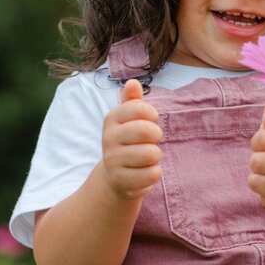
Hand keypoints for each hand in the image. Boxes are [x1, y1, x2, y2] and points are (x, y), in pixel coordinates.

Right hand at [101, 78, 162, 201]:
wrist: (115, 176)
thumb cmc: (128, 142)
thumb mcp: (129, 120)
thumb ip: (133, 101)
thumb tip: (133, 82)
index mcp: (112, 119)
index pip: (141, 108)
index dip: (152, 115)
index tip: (149, 121)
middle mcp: (108, 139)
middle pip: (148, 131)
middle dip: (156, 136)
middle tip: (150, 141)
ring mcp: (113, 161)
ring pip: (152, 153)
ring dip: (155, 156)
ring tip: (146, 158)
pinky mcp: (122, 181)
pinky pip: (153, 174)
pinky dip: (154, 173)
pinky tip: (143, 172)